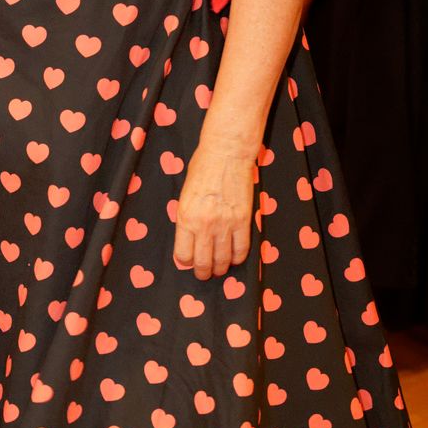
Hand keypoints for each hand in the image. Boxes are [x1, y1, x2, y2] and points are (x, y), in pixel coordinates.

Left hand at [173, 141, 255, 279]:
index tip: (188, 262)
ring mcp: (226, 224)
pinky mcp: (244, 221)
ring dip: (220, 268)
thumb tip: (188, 243)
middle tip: (204, 273)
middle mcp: (205, 225)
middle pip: (204, 262)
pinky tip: (233, 258)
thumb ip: (186, 220)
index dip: (186, 262)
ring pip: (223, 260)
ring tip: (218, 268)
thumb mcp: (184, 196)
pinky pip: (241, 249)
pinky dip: (237, 258)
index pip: (184, 255)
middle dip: (203, 272)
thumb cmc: (201, 170)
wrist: (226, 154)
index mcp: (185, 218)